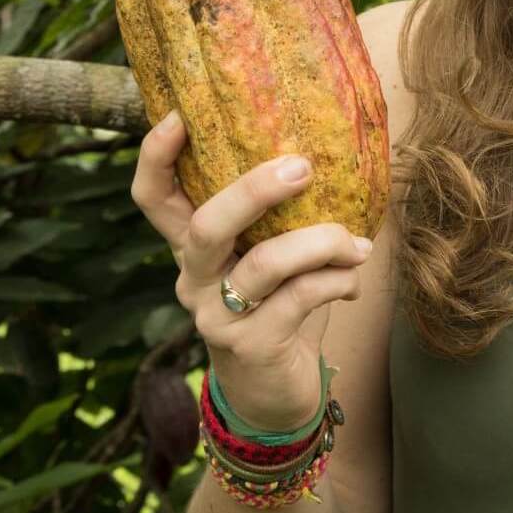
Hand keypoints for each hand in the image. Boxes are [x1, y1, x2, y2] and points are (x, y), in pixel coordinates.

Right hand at [130, 109, 373, 431]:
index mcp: (194, 249)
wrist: (276, 397)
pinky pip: (299, 299)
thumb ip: (287, 219)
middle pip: (206, 224)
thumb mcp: (276, 259)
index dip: (156, 157)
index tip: (178, 115)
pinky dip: (336, 282)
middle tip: (303, 166)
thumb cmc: (282, 311)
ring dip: (320, 242)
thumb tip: (335, 156)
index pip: (154, 199)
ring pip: (262, 263)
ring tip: (358, 244)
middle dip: (254, 190)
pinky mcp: (249, 345)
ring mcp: (216, 315)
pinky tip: (353, 283)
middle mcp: (193, 279)